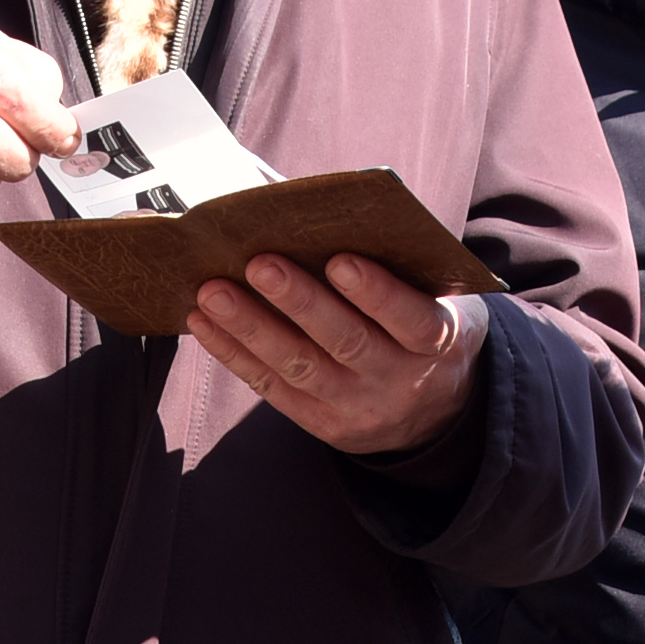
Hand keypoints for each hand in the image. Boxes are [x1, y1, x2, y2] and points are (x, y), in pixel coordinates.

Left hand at [187, 253, 483, 456]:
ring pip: (301, 367)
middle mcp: (399, 380)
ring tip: (214, 291)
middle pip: (347, 342)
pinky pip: (273, 389)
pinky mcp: (323, 424)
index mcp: (439, 341)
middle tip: (259, 263)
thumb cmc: (425, 327)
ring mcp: (358, 407)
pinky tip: (205, 324)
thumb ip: (403, 267)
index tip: (340, 260)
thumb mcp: (440, 298)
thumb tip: (326, 220)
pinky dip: (235, 354)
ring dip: (252, 327)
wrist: (435, 410)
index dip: (377, 293)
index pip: (412, 320)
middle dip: (299, 302)